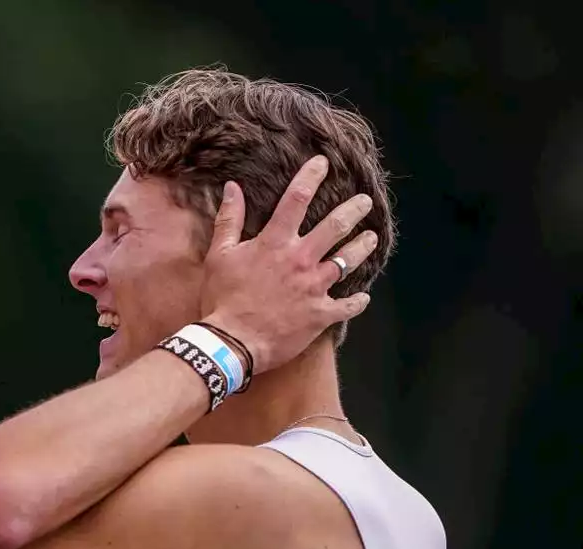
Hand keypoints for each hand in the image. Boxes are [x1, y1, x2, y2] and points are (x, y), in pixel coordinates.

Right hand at [199, 155, 377, 372]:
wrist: (231, 341)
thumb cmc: (222, 298)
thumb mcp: (219, 255)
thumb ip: (229, 220)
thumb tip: (232, 188)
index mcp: (275, 243)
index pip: (296, 200)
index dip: (311, 177)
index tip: (324, 163)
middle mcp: (300, 260)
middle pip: (335, 227)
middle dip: (354, 210)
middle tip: (365, 202)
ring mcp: (314, 288)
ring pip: (347, 261)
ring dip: (362, 247)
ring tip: (371, 238)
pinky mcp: (320, 314)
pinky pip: (347, 306)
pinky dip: (357, 301)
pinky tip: (364, 297)